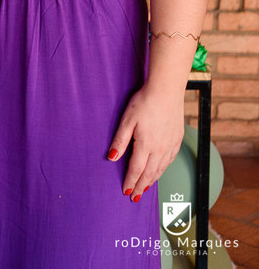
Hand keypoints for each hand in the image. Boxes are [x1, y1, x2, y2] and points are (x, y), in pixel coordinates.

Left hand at [107, 83, 183, 201]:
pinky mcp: (177, 140)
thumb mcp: (127, 120)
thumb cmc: (144, 103)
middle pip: (149, 173)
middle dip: (141, 186)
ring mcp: (171, 145)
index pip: (136, 169)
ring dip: (152, 180)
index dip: (130, 181)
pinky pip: (169, 160)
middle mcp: (160, 148)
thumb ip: (120, 140)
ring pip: (161, 169)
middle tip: (134, 197)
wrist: (167, 91)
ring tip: (144, 189)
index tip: (125, 192)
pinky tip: (158, 171)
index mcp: (146, 144)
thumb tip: (112, 158)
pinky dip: (162, 170)